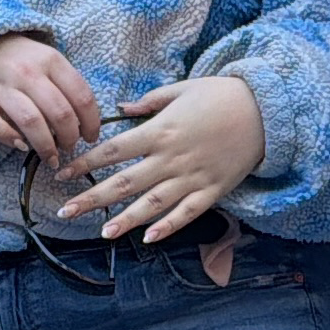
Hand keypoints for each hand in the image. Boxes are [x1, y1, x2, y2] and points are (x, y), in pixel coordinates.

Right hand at [0, 35, 100, 161]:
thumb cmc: (22, 62)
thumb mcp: (49, 63)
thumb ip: (67, 87)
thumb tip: (85, 124)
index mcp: (50, 60)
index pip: (81, 96)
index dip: (91, 123)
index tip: (90, 137)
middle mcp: (27, 72)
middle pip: (59, 112)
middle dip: (70, 138)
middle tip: (69, 147)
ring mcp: (2, 86)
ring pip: (31, 121)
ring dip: (45, 146)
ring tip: (51, 158)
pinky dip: (9, 138)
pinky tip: (21, 146)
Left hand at [58, 76, 265, 240]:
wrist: (266, 110)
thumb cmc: (221, 95)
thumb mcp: (181, 90)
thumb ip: (149, 102)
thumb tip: (121, 108)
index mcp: (160, 130)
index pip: (113, 151)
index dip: (86, 164)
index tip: (63, 174)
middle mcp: (171, 157)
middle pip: (125, 182)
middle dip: (93, 198)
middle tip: (65, 213)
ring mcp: (192, 177)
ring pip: (153, 203)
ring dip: (126, 220)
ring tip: (102, 233)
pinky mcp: (212, 190)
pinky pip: (187, 213)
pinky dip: (168, 227)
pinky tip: (148, 239)